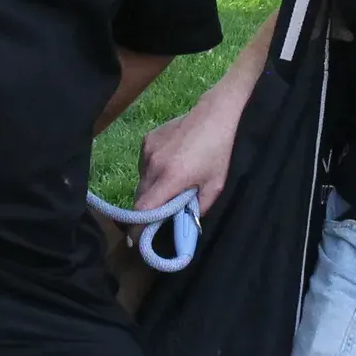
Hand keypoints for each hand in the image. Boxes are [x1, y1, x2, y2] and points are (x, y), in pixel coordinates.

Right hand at [136, 92, 244, 217]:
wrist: (215, 114)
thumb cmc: (219, 151)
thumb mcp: (215, 185)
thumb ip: (198, 209)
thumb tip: (184, 225)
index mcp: (171, 178)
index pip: (143, 210)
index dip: (138, 228)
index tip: (137, 241)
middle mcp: (154, 164)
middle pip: (139, 198)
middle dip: (145, 212)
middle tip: (158, 217)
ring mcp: (148, 150)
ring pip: (141, 181)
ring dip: (151, 190)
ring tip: (169, 186)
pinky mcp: (147, 140)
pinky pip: (144, 165)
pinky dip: (152, 172)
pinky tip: (170, 165)